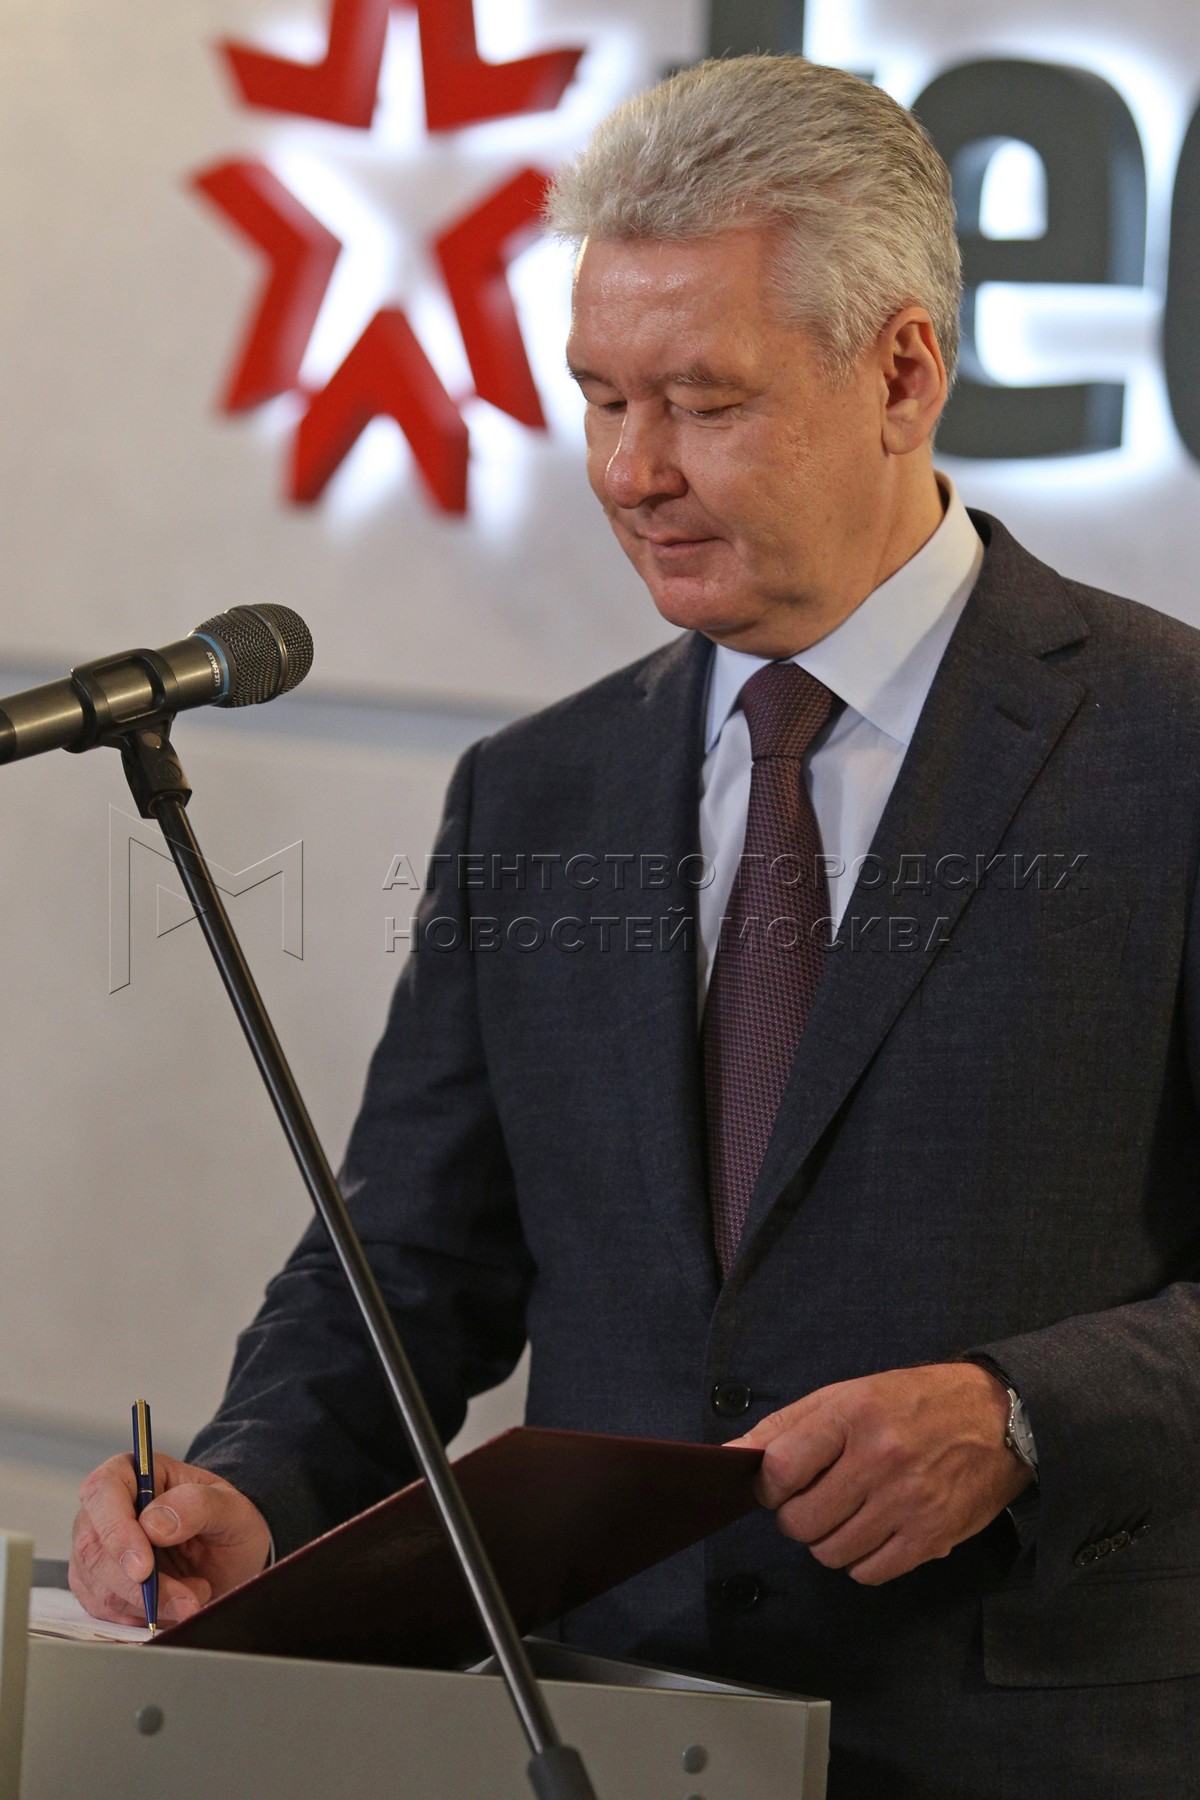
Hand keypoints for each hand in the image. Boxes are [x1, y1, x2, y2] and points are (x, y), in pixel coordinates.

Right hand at [69, 1452, 270, 1625]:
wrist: (228, 1557)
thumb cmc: (226, 1522)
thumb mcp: (230, 1507)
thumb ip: (197, 1505)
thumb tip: (154, 1523)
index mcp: (133, 1472)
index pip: (103, 1491)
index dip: (117, 1530)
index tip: (144, 1567)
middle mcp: (106, 1509)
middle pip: (94, 1547)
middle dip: (138, 1585)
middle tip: (184, 1598)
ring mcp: (97, 1549)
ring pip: (99, 1586)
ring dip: (147, 1604)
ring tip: (192, 1597)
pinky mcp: (97, 1586)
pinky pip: (104, 1611)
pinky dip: (140, 1616)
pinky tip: (171, 1607)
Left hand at [728, 1363, 1032, 1585]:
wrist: (999, 1416)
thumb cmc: (914, 1402)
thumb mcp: (848, 1393)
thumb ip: (786, 1425)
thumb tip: (732, 1456)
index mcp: (853, 1414)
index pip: (781, 1468)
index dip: (769, 1485)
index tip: (778, 1483)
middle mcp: (881, 1459)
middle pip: (801, 1521)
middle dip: (796, 1516)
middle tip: (815, 1499)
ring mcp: (908, 1502)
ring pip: (831, 1552)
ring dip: (828, 1540)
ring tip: (848, 1513)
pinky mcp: (933, 1537)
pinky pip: (869, 1572)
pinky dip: (861, 1560)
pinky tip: (873, 1531)